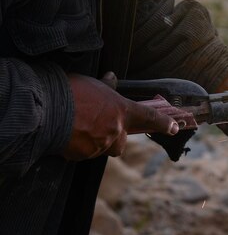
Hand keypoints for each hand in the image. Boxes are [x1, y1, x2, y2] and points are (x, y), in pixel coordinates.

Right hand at [62, 72, 178, 160]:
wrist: (46, 109)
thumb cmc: (70, 92)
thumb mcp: (92, 85)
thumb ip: (106, 88)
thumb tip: (112, 79)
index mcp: (122, 111)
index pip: (149, 117)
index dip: (163, 123)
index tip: (175, 128)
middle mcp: (115, 130)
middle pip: (122, 142)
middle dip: (113, 137)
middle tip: (97, 125)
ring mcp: (100, 145)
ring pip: (102, 148)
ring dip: (94, 141)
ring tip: (76, 125)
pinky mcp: (83, 155)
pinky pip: (84, 153)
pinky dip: (79, 146)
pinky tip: (67, 133)